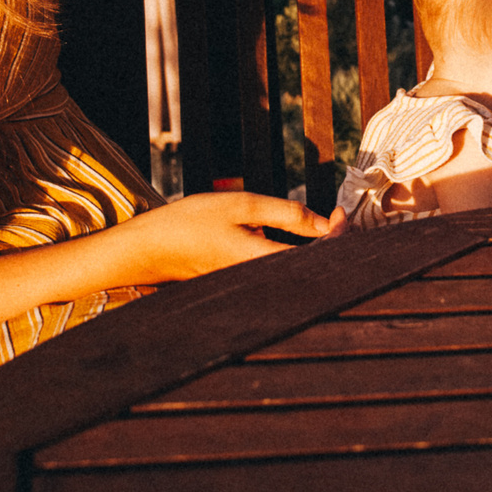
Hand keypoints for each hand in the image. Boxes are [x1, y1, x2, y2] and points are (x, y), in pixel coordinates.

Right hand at [103, 190, 330, 282]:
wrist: (151, 247)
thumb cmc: (192, 222)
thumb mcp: (240, 206)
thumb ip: (285, 215)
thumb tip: (324, 224)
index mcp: (261, 261)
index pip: (318, 258)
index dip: (339, 236)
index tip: (340, 212)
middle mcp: (260, 280)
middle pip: (311, 270)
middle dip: (333, 245)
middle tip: (339, 218)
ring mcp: (251, 285)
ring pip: (295, 271)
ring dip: (315, 251)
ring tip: (325, 226)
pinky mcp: (244, 283)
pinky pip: (279, 270)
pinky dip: (295, 254)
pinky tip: (296, 238)